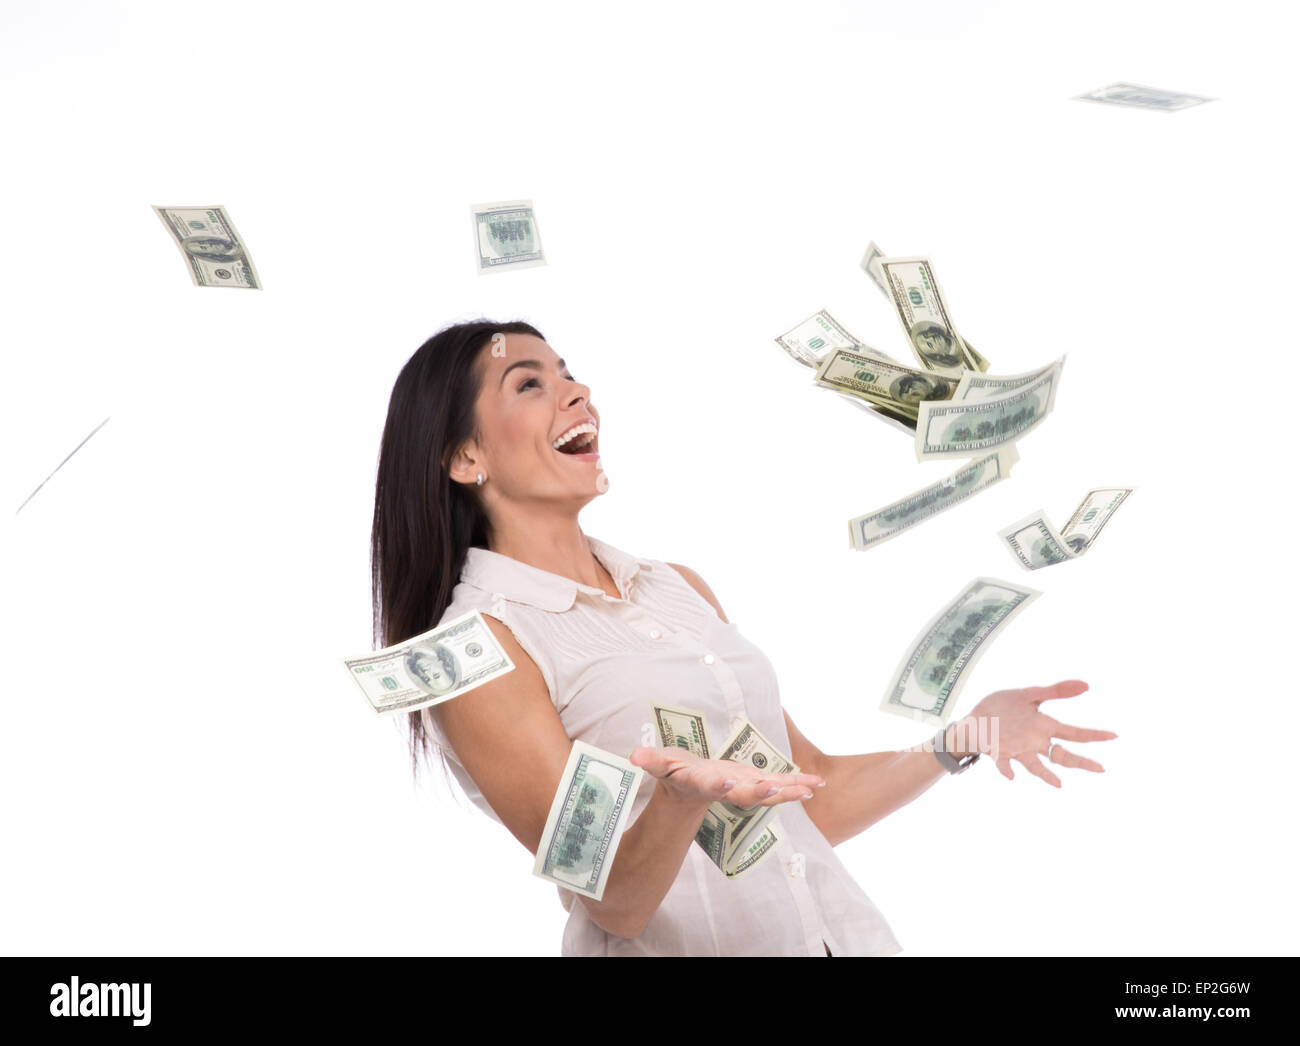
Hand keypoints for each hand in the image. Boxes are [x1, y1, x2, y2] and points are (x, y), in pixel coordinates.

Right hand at [628, 745, 825, 808]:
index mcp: (702, 783)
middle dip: (761, 791)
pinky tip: (816, 783)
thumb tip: (633, 756)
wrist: (688, 793)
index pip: (710, 785)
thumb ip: (650, 761)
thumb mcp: (660, 764)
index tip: (728, 781)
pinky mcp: (754, 784)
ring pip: (767, 793)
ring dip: (788, 791)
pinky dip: (796, 785)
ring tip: (810, 788)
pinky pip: (778, 786)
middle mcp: (725, 790)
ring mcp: (742, 789)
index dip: (719, 784)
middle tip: (776, 788)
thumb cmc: (673, 773)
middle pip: (744, 794)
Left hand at [964, 679, 1116, 787]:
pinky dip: (1007, 769)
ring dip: (1045, 775)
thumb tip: (1087, 684)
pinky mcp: (997, 751)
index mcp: (1043, 726)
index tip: (1114, 735)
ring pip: (1035, 765)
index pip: (1073, 733)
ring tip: (1059, 784)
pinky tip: (1011, 775)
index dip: (1093, 735)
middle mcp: (1033, 742)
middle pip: (1061, 755)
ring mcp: (1016, 749)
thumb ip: (1055, 691)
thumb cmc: (1002, 708)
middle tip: (1100, 768)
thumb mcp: (1028, 695)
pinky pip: (1003, 763)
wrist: (973, 719)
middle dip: (1080, 761)